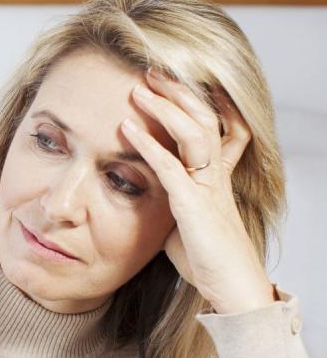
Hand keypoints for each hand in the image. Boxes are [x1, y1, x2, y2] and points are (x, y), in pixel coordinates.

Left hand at [122, 69, 274, 314]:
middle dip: (179, 91)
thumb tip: (144, 183)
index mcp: (216, 174)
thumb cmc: (206, 255)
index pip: (218, 125)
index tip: (175, 76)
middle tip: (152, 68)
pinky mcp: (194, 206)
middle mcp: (215, 174)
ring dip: (164, 108)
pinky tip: (127, 127)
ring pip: (193, 134)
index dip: (202, 99)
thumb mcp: (186, 215)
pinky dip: (147, 144)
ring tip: (138, 88)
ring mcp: (208, 187)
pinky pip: (170, 167)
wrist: (232, 289)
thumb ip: (171, 193)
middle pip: (205, 118)